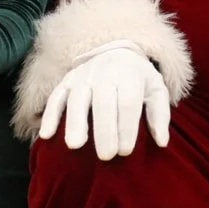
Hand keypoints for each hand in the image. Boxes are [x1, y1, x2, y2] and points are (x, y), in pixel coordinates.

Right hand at [38, 40, 169, 160]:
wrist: (117, 51)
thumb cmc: (138, 78)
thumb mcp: (156, 89)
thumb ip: (159, 114)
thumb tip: (162, 142)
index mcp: (129, 74)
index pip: (128, 103)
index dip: (127, 127)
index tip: (125, 152)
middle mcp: (105, 72)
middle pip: (103, 103)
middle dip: (104, 130)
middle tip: (106, 156)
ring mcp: (83, 76)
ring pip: (77, 99)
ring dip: (75, 122)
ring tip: (75, 146)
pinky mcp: (67, 80)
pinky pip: (56, 97)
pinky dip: (50, 115)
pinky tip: (46, 134)